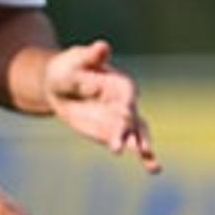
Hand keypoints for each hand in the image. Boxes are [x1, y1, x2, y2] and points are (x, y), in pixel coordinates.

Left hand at [42, 40, 158, 170]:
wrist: (59, 87)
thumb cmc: (68, 68)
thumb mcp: (75, 60)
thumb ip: (90, 57)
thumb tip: (102, 47)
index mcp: (118, 82)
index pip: (126, 92)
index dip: (127, 102)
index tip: (126, 112)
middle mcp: (125, 102)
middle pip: (131, 117)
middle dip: (129, 131)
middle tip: (126, 145)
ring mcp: (122, 120)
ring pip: (137, 133)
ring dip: (142, 145)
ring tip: (149, 160)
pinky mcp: (114, 133)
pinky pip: (131, 144)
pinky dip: (145, 156)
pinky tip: (155, 168)